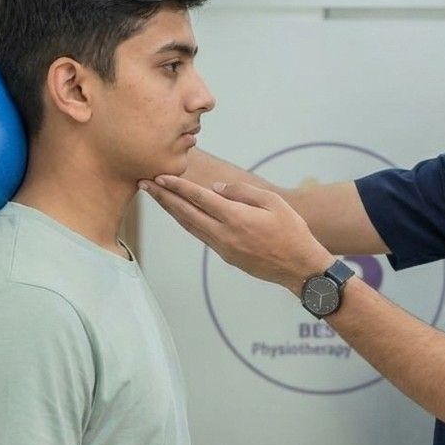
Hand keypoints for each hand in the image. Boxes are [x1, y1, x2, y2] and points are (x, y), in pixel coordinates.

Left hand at [141, 175, 333, 292]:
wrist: (299, 267)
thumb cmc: (292, 231)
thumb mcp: (273, 203)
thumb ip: (242, 193)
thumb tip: (215, 190)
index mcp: (235, 218)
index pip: (199, 198)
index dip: (177, 186)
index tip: (159, 176)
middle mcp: (224, 234)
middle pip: (185, 213)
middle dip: (163, 197)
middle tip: (144, 184)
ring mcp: (223, 248)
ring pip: (189, 226)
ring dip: (171, 211)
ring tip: (156, 197)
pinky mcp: (226, 256)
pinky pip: (200, 235)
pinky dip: (186, 222)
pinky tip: (180, 214)